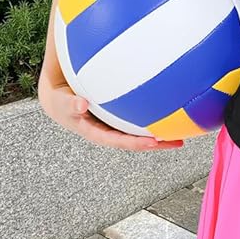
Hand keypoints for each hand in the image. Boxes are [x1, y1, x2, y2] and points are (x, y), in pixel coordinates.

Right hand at [38, 78, 183, 151]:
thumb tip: (82, 105)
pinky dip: (152, 116)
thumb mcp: (61, 102)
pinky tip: (170, 109)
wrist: (58, 96)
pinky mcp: (119, 115)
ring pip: (139, 131)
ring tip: (181, 131)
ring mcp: (115, 124)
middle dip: (155, 143)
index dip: (136, 143)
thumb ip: (71, 104)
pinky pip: (137, 117)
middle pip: (135, 140)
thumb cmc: (60, 99)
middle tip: (177, 141)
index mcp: (97, 133)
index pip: (120, 141)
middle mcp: (109, 131)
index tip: (154, 142)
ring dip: (159, 132)